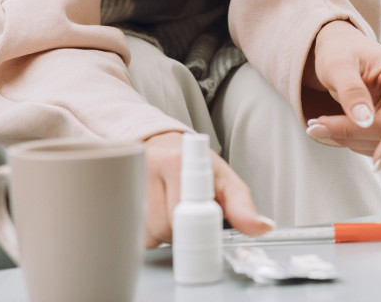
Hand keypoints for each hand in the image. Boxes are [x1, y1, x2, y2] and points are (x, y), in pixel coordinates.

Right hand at [141, 131, 272, 247]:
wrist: (161, 146)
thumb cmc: (197, 165)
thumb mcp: (224, 180)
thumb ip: (242, 206)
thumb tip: (263, 227)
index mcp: (179, 162)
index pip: (187, 210)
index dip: (197, 225)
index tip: (204, 230)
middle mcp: (150, 168)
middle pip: (166, 227)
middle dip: (182, 231)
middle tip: (188, 216)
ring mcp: (129, 181)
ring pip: (149, 234)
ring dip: (163, 234)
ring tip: (171, 213)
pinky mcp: (117, 194)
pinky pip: (135, 233)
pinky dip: (147, 234)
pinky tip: (154, 216)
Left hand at [301, 21, 380, 171]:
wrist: (342, 49)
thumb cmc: (341, 51)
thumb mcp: (338, 65)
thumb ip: (351, 91)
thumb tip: (365, 121)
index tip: (377, 163)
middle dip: (352, 133)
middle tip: (315, 127)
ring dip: (351, 138)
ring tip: (324, 122)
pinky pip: (379, 143)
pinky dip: (355, 139)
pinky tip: (340, 123)